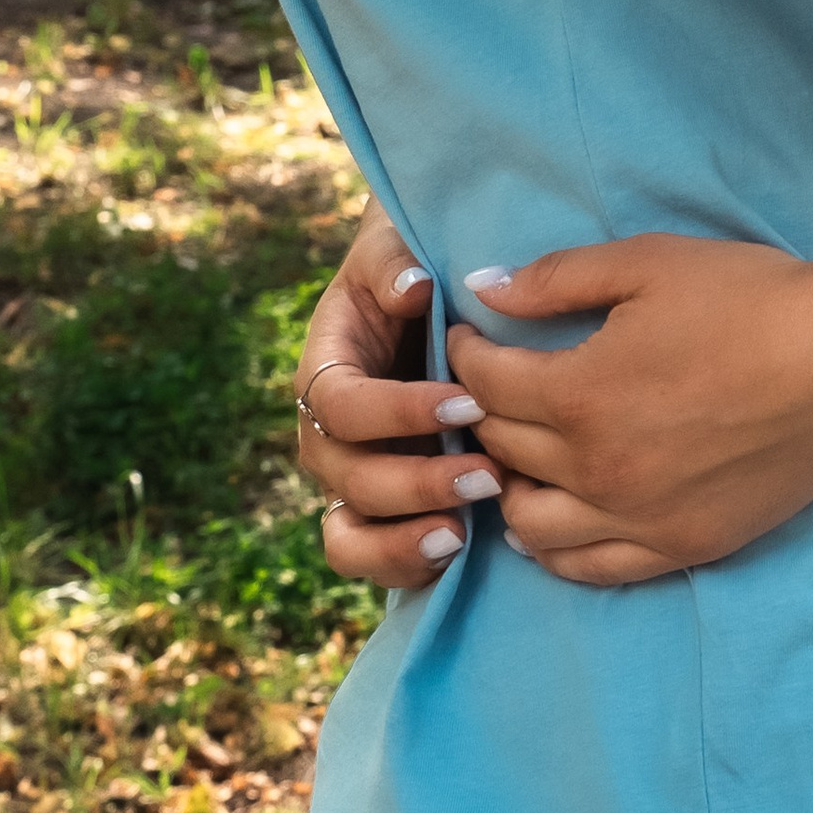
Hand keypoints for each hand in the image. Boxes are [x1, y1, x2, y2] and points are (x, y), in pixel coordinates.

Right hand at [291, 203, 497, 589]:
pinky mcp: (382, 510)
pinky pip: (377, 558)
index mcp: (323, 370)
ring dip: (401, 544)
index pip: (342, 406)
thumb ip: (392, 263)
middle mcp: (328, 435)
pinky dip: (410, 564)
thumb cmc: (409, 266)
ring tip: (461, 535)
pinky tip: (463, 551)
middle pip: (349, 479)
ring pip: (349, 537)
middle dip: (416, 484)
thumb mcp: (393, 247)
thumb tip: (410, 288)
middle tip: (490, 476)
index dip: (397, 412)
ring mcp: (351, 478)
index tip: (467, 405)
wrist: (423, 295)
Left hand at [447, 233, 812, 583]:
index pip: (487, 385)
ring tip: (518, 458)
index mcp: (579, 395)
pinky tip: (553, 523)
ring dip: (511, 489)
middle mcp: (595, 470)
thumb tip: (483, 286)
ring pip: (533, 526)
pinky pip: (591, 568)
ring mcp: (637, 519)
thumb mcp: (650, 264)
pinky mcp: (679, 547)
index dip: (467, 354)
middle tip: (490, 389)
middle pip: (504, 452)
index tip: (471, 335)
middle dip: (484, 414)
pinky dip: (556, 549)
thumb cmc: (749, 299)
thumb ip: (558, 279)